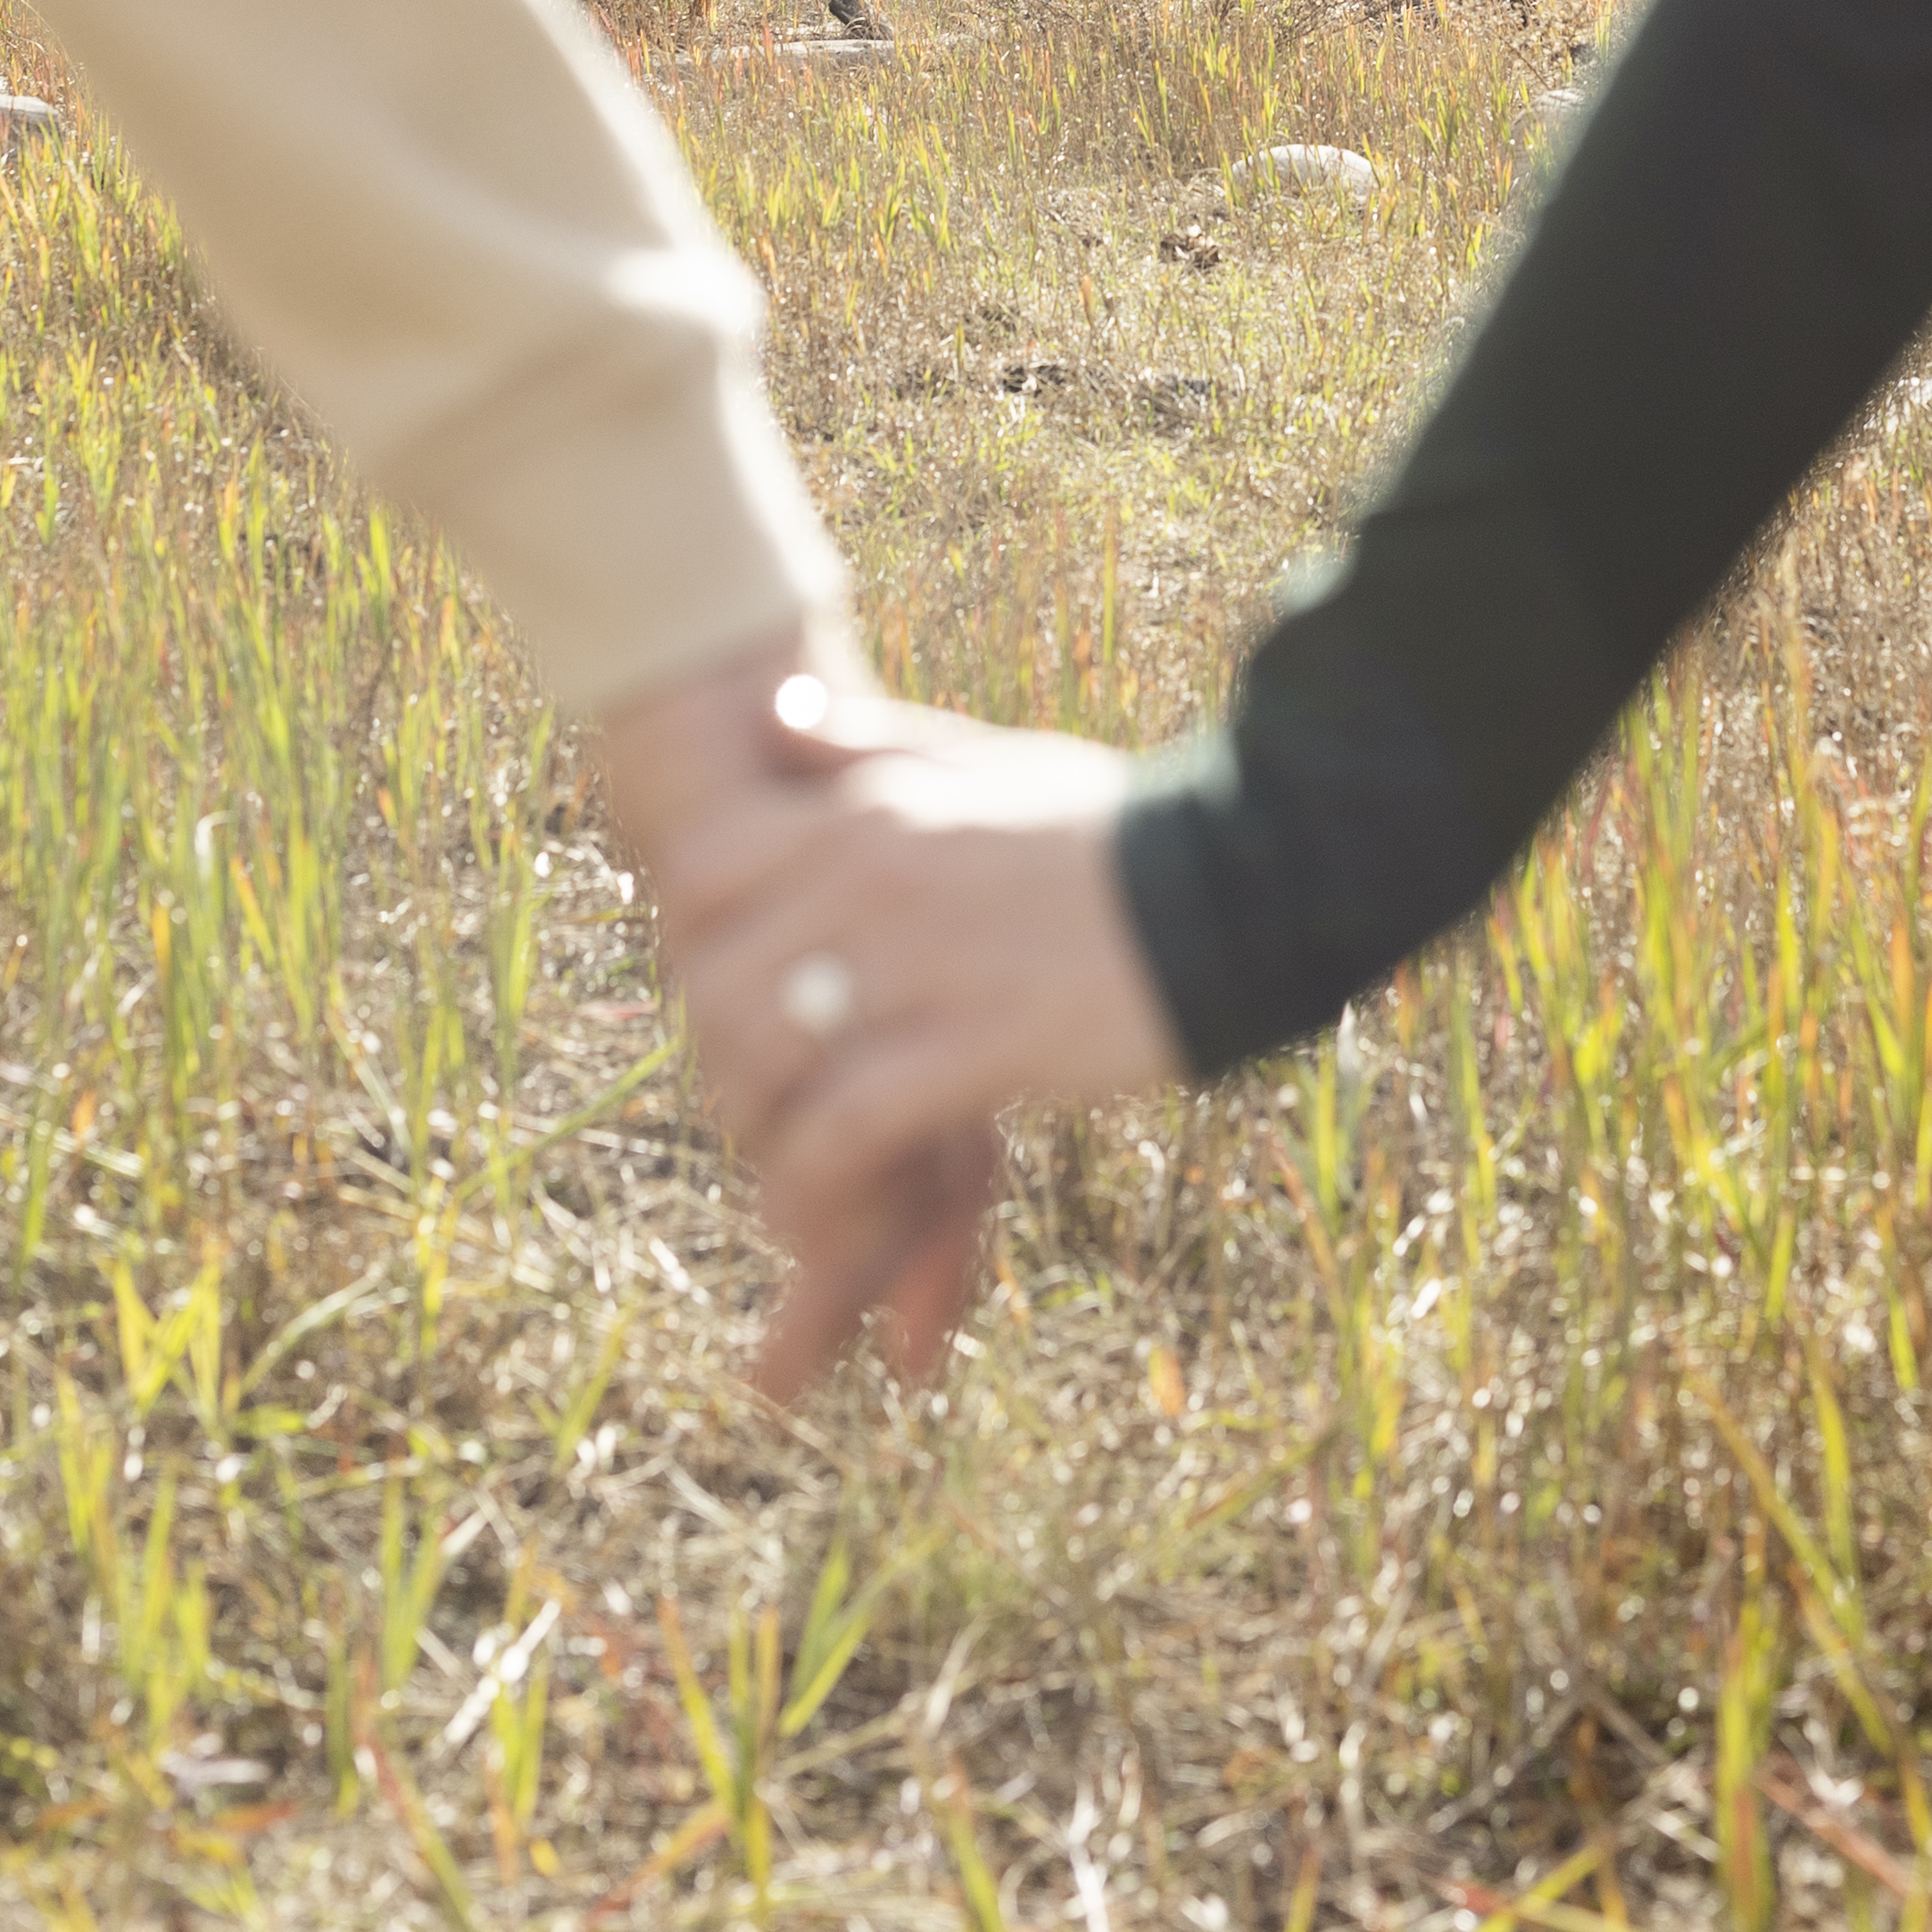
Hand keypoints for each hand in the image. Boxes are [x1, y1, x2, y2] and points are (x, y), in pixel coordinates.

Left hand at [653, 679, 1179, 1391]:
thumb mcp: (985, 759)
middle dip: (718, 1053)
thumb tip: (773, 713)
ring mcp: (919, 962)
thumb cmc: (1111, 829)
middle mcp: (875, 877)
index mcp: (873, 805)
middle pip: (714, 977)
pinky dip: (816, 1186)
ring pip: (762, 1059)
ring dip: (760, 1130)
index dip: (693, 937)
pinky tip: (819, 1219)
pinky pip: (844, 1131)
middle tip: (762, 1102)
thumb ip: (872, 742)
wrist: (1237, 884)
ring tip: (786, 1171)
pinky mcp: (972, 1049)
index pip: (704, 867)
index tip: (730, 989)